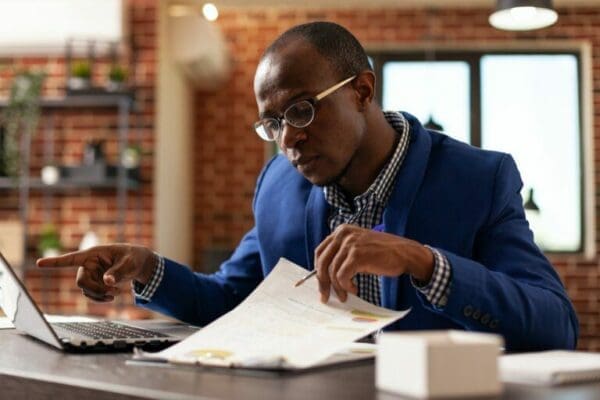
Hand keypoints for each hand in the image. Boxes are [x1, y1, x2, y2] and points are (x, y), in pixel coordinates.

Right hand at [36, 244, 155, 302]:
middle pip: (81, 281)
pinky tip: (112, 296)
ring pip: (85, 290)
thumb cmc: (133, 257)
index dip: (55, 262)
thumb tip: (107, 281)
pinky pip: (90, 294)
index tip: (39, 263)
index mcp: (94, 254)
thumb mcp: (130, 263)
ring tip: (116, 293)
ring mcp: (90, 274)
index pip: (72, 258)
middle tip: (113, 291)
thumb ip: (119, 271)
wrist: (138, 263)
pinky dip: (100, 297)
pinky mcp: (94, 283)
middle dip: (96, 290)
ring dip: (99, 295)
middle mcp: (88, 264)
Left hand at [314, 224, 433, 302]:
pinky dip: (346, 286)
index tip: (321, 284)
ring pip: (332, 271)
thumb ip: (342, 254)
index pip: (320, 252)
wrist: (405, 253)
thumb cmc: (382, 253)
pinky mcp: (357, 255)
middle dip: (322, 282)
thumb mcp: (358, 246)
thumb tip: (324, 276)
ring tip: (346, 295)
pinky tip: (354, 289)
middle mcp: (343, 234)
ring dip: (338, 288)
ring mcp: (350, 244)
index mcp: (341, 231)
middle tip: (326, 296)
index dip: (317, 270)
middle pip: (322, 262)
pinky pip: (342, 276)